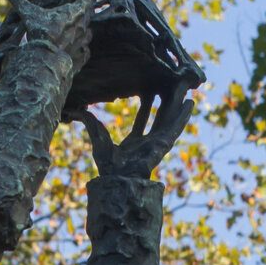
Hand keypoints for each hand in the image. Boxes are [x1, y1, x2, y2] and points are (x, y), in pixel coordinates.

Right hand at [0, 0, 95, 67]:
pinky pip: (85, 48)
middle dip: (85, 4)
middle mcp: (83, 25)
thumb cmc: (39, 34)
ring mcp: (84, 42)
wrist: (45, 62)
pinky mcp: (82, 56)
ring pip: (87, 29)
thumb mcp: (27, 12)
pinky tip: (76, 44)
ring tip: (76, 22)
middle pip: (88, 11)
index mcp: (75, 11)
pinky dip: (81, 44)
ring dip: (82, 24)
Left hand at [75, 87, 193, 178]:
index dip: (145, 107)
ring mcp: (159, 142)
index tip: (149, 93)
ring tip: (186, 88)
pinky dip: (184, 115)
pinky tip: (190, 103)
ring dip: (178, 103)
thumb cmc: (107, 165)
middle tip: (172, 86)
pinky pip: (177, 126)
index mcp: (134, 142)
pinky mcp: (166, 143)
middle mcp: (148, 141)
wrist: (119, 178)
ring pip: (171, 117)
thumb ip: (90, 123)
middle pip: (160, 116)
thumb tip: (75, 110)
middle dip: (166, 100)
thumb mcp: (97, 137)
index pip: (142, 119)